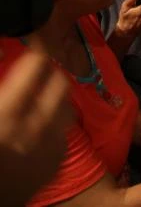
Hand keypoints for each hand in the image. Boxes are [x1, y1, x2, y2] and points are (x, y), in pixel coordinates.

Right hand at [0, 52, 71, 205]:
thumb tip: (2, 52)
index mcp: (7, 114)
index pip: (37, 66)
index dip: (36, 53)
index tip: (34, 47)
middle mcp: (35, 127)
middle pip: (60, 83)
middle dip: (50, 74)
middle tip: (39, 71)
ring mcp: (50, 146)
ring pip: (66, 107)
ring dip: (54, 99)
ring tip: (39, 99)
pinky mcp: (56, 161)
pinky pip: (64, 132)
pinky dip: (54, 124)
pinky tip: (38, 126)